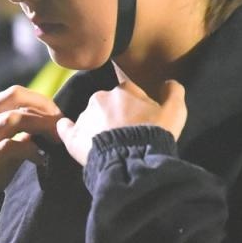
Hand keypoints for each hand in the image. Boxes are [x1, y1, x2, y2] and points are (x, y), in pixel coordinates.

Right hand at [0, 85, 62, 206]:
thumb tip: (47, 123)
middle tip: (61, 131)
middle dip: (46, 115)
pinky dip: (30, 150)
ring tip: (53, 142)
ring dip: (40, 128)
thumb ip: (16, 132)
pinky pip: (9, 147)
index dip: (40, 100)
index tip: (57, 116)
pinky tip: (39, 160)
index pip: (14, 93)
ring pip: (13, 120)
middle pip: (17, 105)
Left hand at [56, 73, 185, 165]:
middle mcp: (101, 97)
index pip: (128, 91)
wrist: (132, 159)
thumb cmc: (155, 133)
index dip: (135, 104)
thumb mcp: (175, 111)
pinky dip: (67, 128)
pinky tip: (68, 131)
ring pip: (90, 116)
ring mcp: (85, 116)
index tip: (139, 117)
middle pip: (107, 103)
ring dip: (97, 125)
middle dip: (115, 114)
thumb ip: (173, 92)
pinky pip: (65, 128)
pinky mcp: (72, 136)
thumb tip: (168, 83)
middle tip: (124, 132)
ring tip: (108, 142)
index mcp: (124, 89)